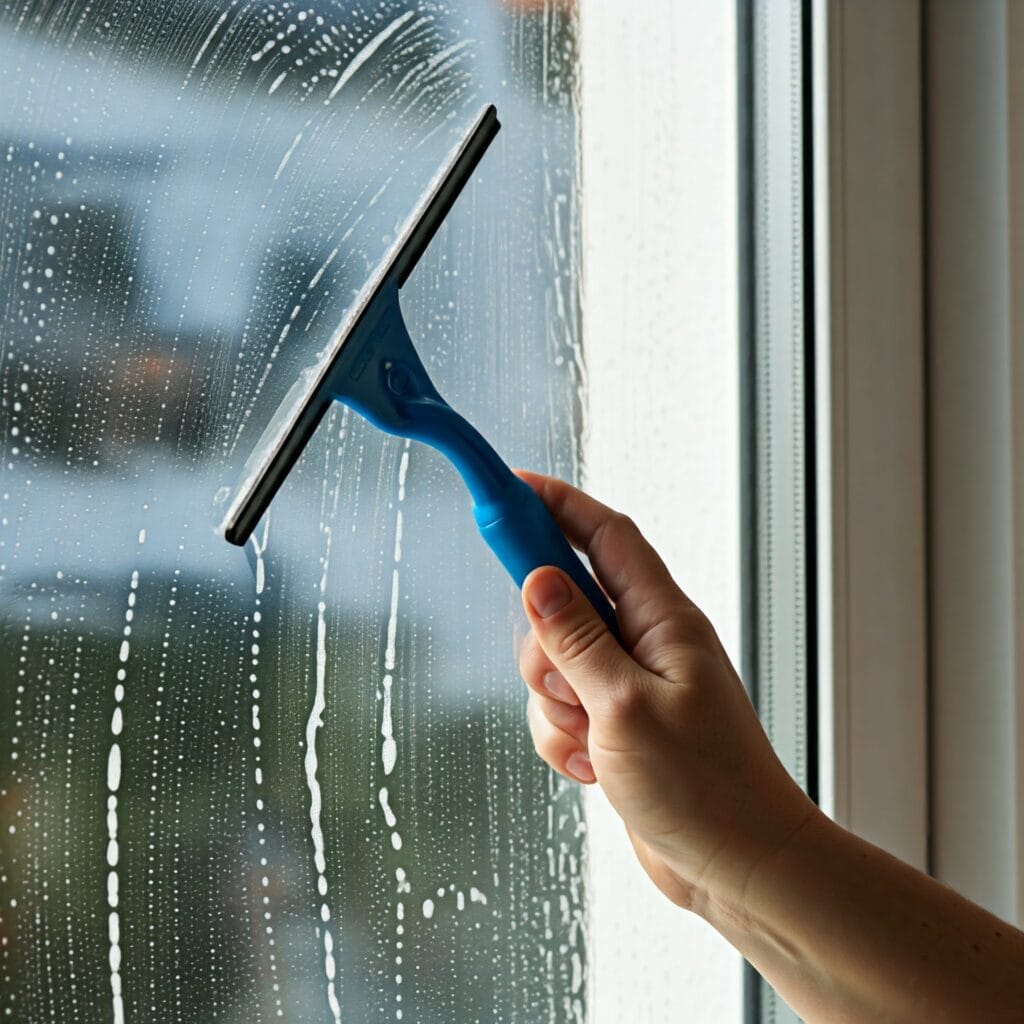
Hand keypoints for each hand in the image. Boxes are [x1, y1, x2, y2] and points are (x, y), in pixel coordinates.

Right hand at [516, 471, 815, 910]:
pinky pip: (562, 710)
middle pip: (564, 602)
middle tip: (563, 685)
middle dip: (543, 644)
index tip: (508, 489)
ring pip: (554, 664)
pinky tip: (592, 770)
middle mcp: (646, 641)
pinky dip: (562, 738)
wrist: (740, 868)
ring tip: (593, 744)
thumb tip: (537, 578)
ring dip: (553, 706)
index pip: (604, 535)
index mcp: (663, 618)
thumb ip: (575, 639)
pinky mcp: (615, 724)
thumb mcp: (624, 706)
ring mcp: (629, 684)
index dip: (557, 505)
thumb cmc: (704, 788)